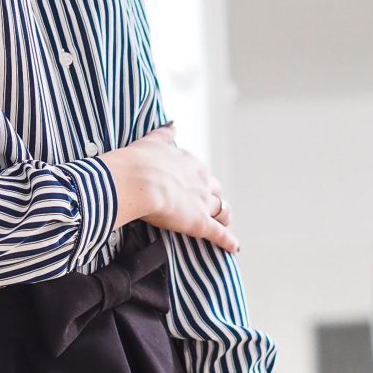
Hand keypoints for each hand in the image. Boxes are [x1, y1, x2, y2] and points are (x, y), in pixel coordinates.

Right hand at [98, 123, 238, 253]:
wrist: (138, 180)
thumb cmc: (139, 161)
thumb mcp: (153, 141)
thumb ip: (164, 134)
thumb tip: (172, 125)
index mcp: (189, 163)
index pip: (200, 173)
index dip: (199, 182)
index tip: (195, 186)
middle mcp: (201, 181)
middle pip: (216, 191)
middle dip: (215, 198)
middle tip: (212, 206)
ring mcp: (203, 202)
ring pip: (222, 210)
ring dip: (223, 217)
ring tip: (224, 224)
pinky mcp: (200, 223)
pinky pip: (219, 234)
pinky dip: (228, 241)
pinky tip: (234, 247)